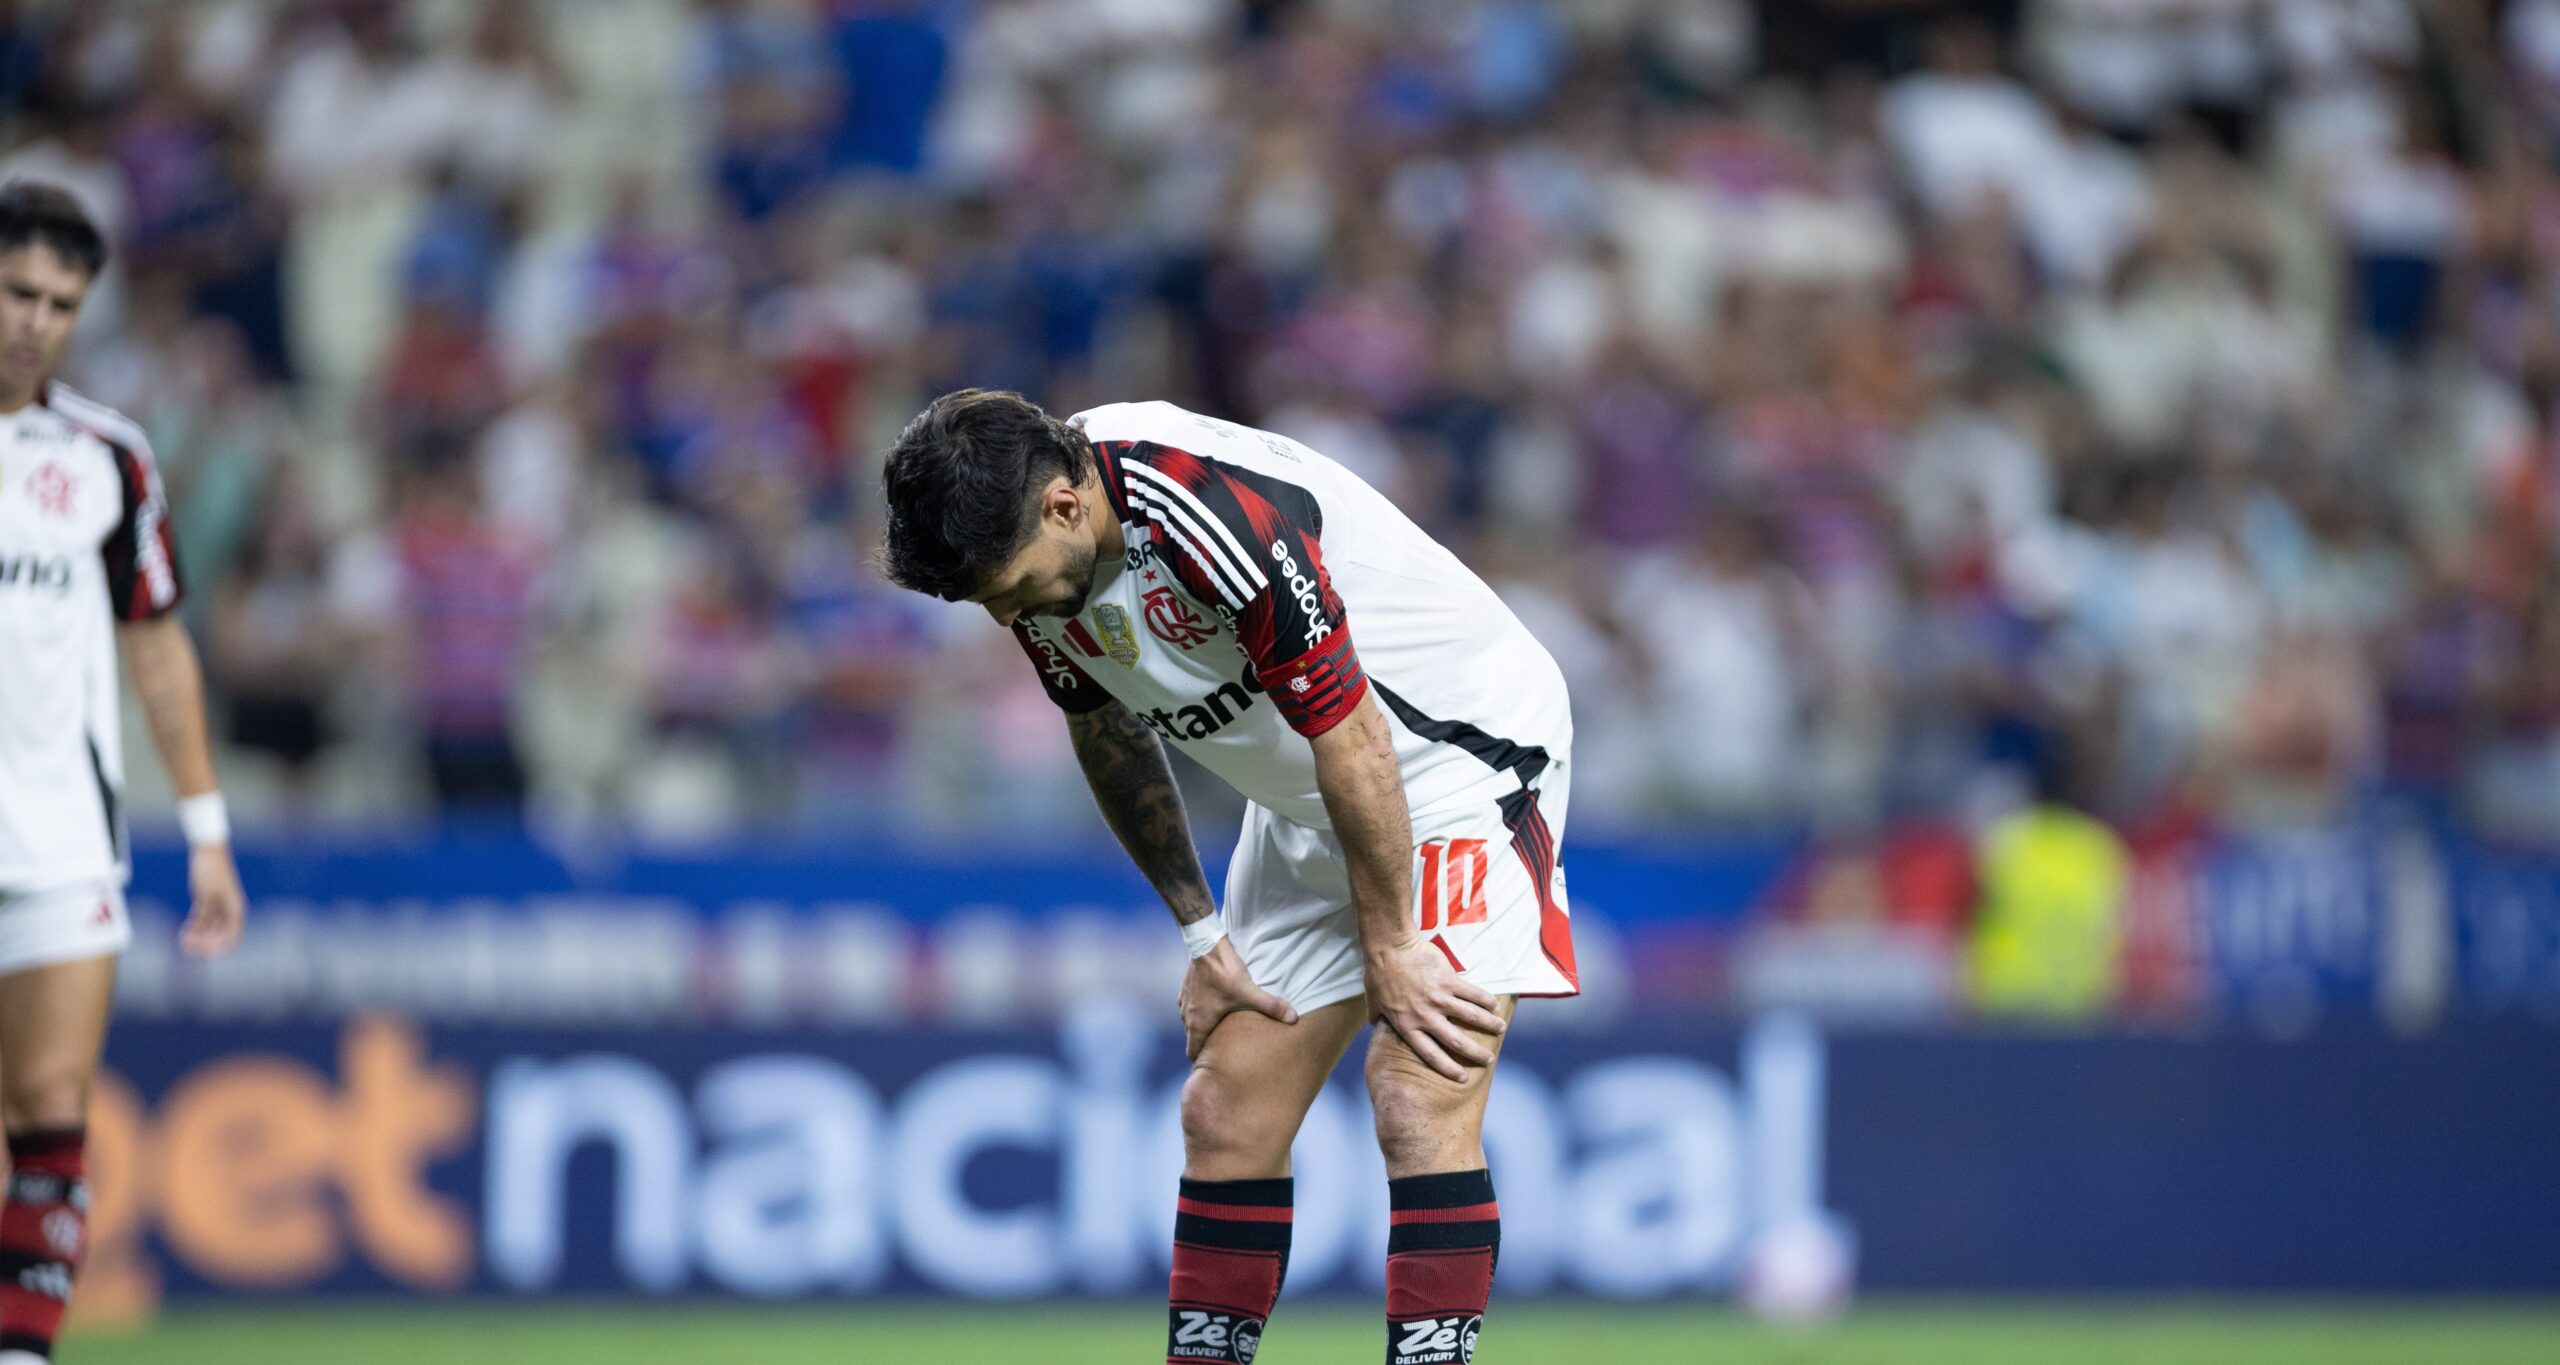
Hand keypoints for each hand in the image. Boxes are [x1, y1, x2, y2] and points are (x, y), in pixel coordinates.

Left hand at [180, 844, 246, 956]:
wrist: (207, 852)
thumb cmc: (212, 871)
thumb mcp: (208, 894)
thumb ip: (207, 915)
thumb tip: (205, 935)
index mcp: (235, 909)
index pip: (233, 935)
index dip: (222, 947)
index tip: (208, 954)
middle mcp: (228, 909)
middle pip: (219, 934)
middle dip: (206, 944)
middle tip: (192, 951)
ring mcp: (217, 905)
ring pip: (208, 928)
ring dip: (198, 938)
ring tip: (184, 945)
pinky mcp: (206, 901)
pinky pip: (200, 919)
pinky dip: (193, 928)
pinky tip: (184, 935)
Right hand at [1178, 937, 1297, 1058]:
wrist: (1206, 945)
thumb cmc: (1224, 973)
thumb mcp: (1250, 992)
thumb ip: (1272, 1007)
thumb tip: (1294, 1018)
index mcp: (1198, 1024)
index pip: (1193, 1052)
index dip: (1202, 1061)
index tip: (1214, 1063)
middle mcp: (1187, 1015)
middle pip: (1195, 1037)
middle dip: (1207, 1043)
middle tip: (1225, 1047)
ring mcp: (1184, 1001)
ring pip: (1193, 1021)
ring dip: (1205, 1024)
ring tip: (1223, 1025)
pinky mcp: (1186, 988)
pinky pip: (1193, 1006)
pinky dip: (1202, 1008)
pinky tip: (1217, 1002)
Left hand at [1364, 937, 1505, 1081]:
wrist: (1389, 947)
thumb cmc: (1378, 972)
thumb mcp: (1373, 1000)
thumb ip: (1377, 1016)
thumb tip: (1374, 1023)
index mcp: (1407, 1025)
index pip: (1430, 1054)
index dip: (1448, 1068)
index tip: (1463, 1077)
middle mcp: (1425, 1016)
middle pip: (1456, 1042)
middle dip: (1475, 1054)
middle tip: (1488, 1060)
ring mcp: (1439, 999)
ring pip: (1471, 1017)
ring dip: (1489, 1025)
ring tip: (1500, 1029)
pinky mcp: (1448, 981)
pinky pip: (1473, 994)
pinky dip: (1486, 1001)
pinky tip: (1495, 1006)